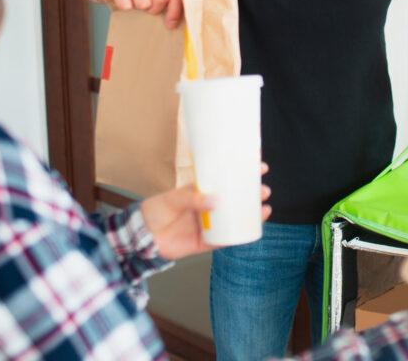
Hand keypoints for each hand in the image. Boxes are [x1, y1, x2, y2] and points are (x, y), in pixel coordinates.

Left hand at [140, 163, 272, 259]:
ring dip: (252, 213)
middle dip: (253, 193)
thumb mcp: (172, 198)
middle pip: (236, 199)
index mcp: (202, 191)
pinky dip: (240, 234)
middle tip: (264, 190)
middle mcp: (209, 206)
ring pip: (236, 218)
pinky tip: (253, 228)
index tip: (259, 166)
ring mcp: (210, 224)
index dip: (242, 172)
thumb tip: (215, 202)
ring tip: (265, 207)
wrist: (142, 237)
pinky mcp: (207, 241)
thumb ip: (192, 199)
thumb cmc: (155, 211)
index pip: (225, 179)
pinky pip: (228, 238)